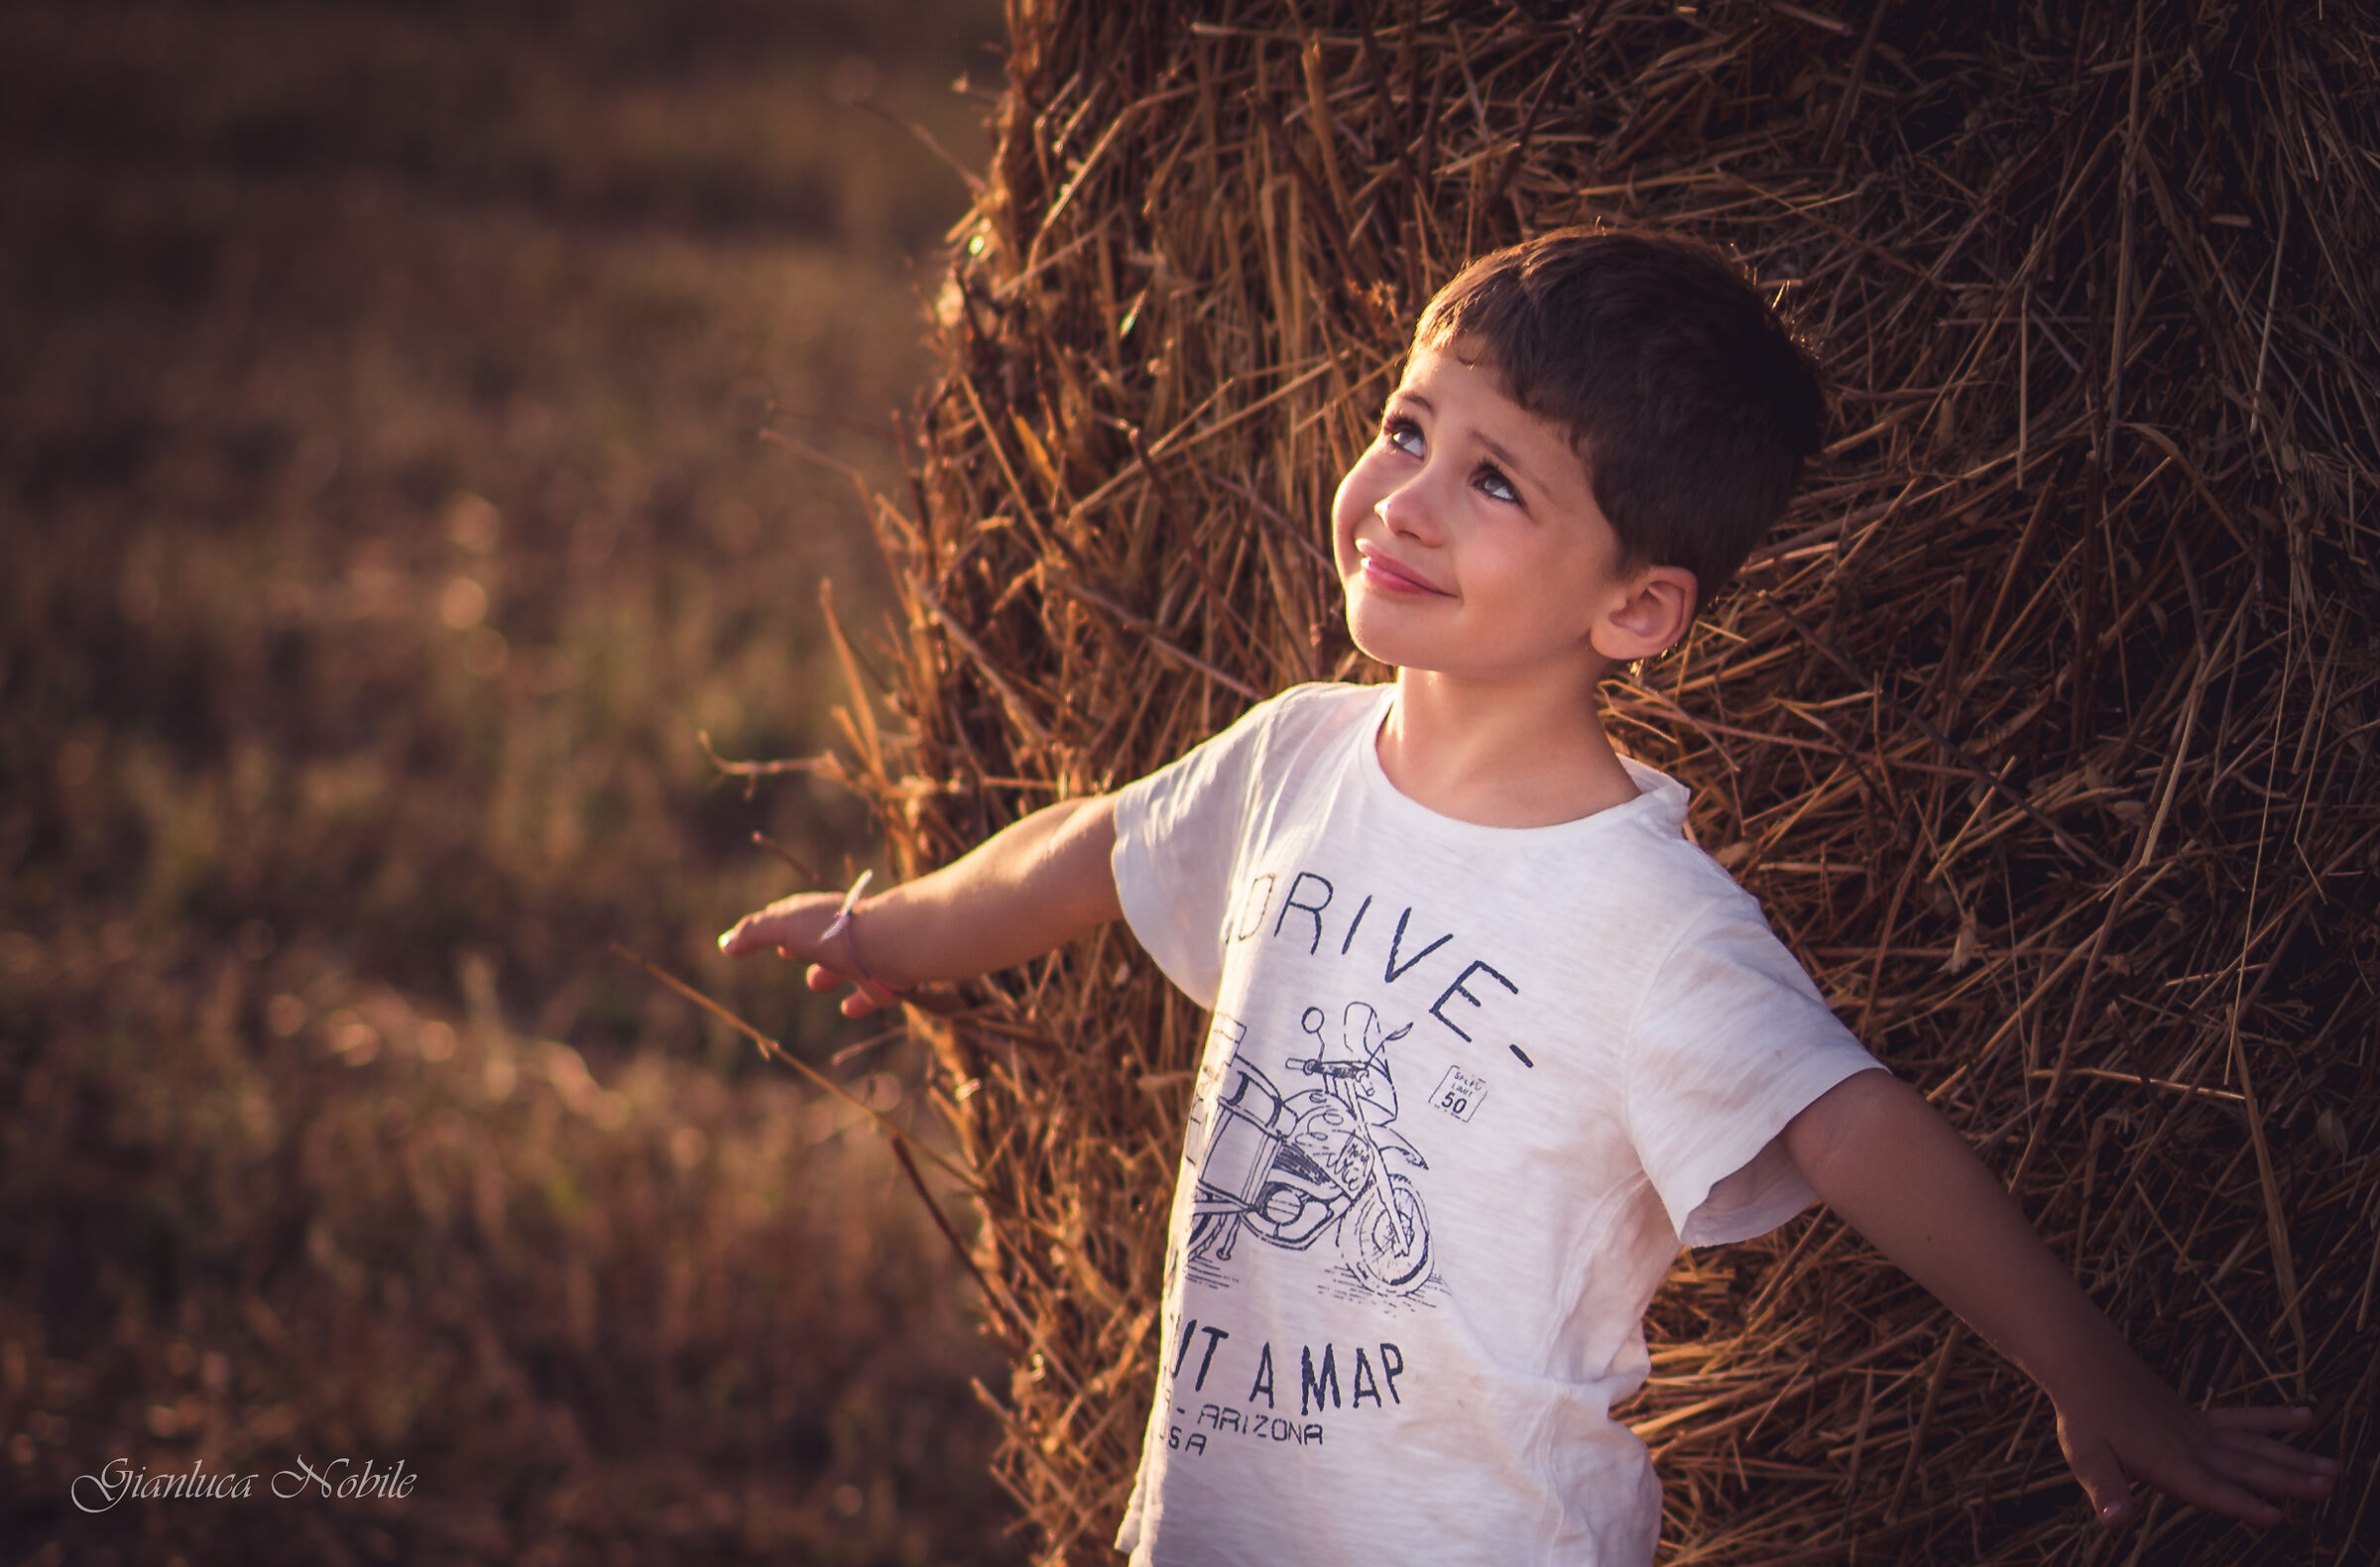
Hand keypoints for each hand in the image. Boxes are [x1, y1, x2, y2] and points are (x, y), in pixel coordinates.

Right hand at [717, 891, 899, 1017]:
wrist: (887, 946)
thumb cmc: (831, 932)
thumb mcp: (784, 927)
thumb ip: (754, 933)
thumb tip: (725, 944)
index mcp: (820, 916)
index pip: (795, 916)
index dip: (779, 923)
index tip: (768, 930)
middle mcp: (843, 935)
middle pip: (819, 940)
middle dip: (803, 945)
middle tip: (789, 953)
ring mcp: (865, 959)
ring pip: (843, 967)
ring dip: (827, 974)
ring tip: (814, 983)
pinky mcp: (882, 985)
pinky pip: (868, 995)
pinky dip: (857, 1002)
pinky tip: (847, 1009)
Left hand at [2055, 1360, 2337, 1527]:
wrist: (2088, 1367)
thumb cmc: (2085, 1419)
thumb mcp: (2085, 1457)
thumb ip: (2105, 1489)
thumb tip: (2115, 1520)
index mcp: (2168, 1462)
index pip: (2209, 1489)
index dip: (2240, 1504)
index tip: (2275, 1516)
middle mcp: (2193, 1446)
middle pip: (2246, 1467)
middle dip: (2288, 1480)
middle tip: (2328, 1488)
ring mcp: (2201, 1430)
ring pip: (2255, 1446)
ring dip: (2294, 1457)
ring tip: (2333, 1470)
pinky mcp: (2202, 1417)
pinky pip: (2244, 1418)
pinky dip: (2274, 1418)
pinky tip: (2307, 1415)